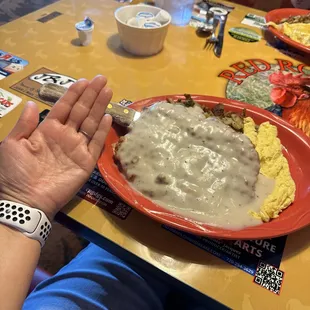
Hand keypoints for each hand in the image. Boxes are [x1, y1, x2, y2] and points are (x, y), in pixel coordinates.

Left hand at [0, 75, 111, 219]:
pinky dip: (102, 131)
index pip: (64, 107)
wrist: (25, 200)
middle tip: (102, 79)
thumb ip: (25, 124)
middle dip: (91, 95)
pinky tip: (108, 117)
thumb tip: (31, 104)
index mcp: (48, 130)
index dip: (74, 94)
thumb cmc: (15, 172)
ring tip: (108, 91)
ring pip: (91, 123)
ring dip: (100, 107)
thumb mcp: (12, 144)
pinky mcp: (86, 162)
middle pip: (81, 111)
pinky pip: (96, 144)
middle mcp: (65, 136)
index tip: (84, 80)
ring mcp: (77, 149)